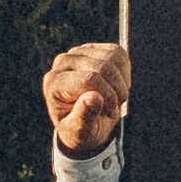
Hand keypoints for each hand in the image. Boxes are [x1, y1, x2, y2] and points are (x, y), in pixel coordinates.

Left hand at [43, 41, 129, 155]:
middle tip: (114, 107)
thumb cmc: (80, 130)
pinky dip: (125, 73)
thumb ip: (84, 117)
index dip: (108, 97)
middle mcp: (63, 63)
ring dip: (122, 82)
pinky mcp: (94, 49)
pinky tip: (116, 86)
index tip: (110, 112)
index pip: (90, 79)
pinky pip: (120, 54)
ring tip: (114, 99)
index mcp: (55, 83)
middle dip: (116, 91)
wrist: (84, 123)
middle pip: (104, 67)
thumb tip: (94, 98)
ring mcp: (78, 53)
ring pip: (114, 58)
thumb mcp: (80, 132)